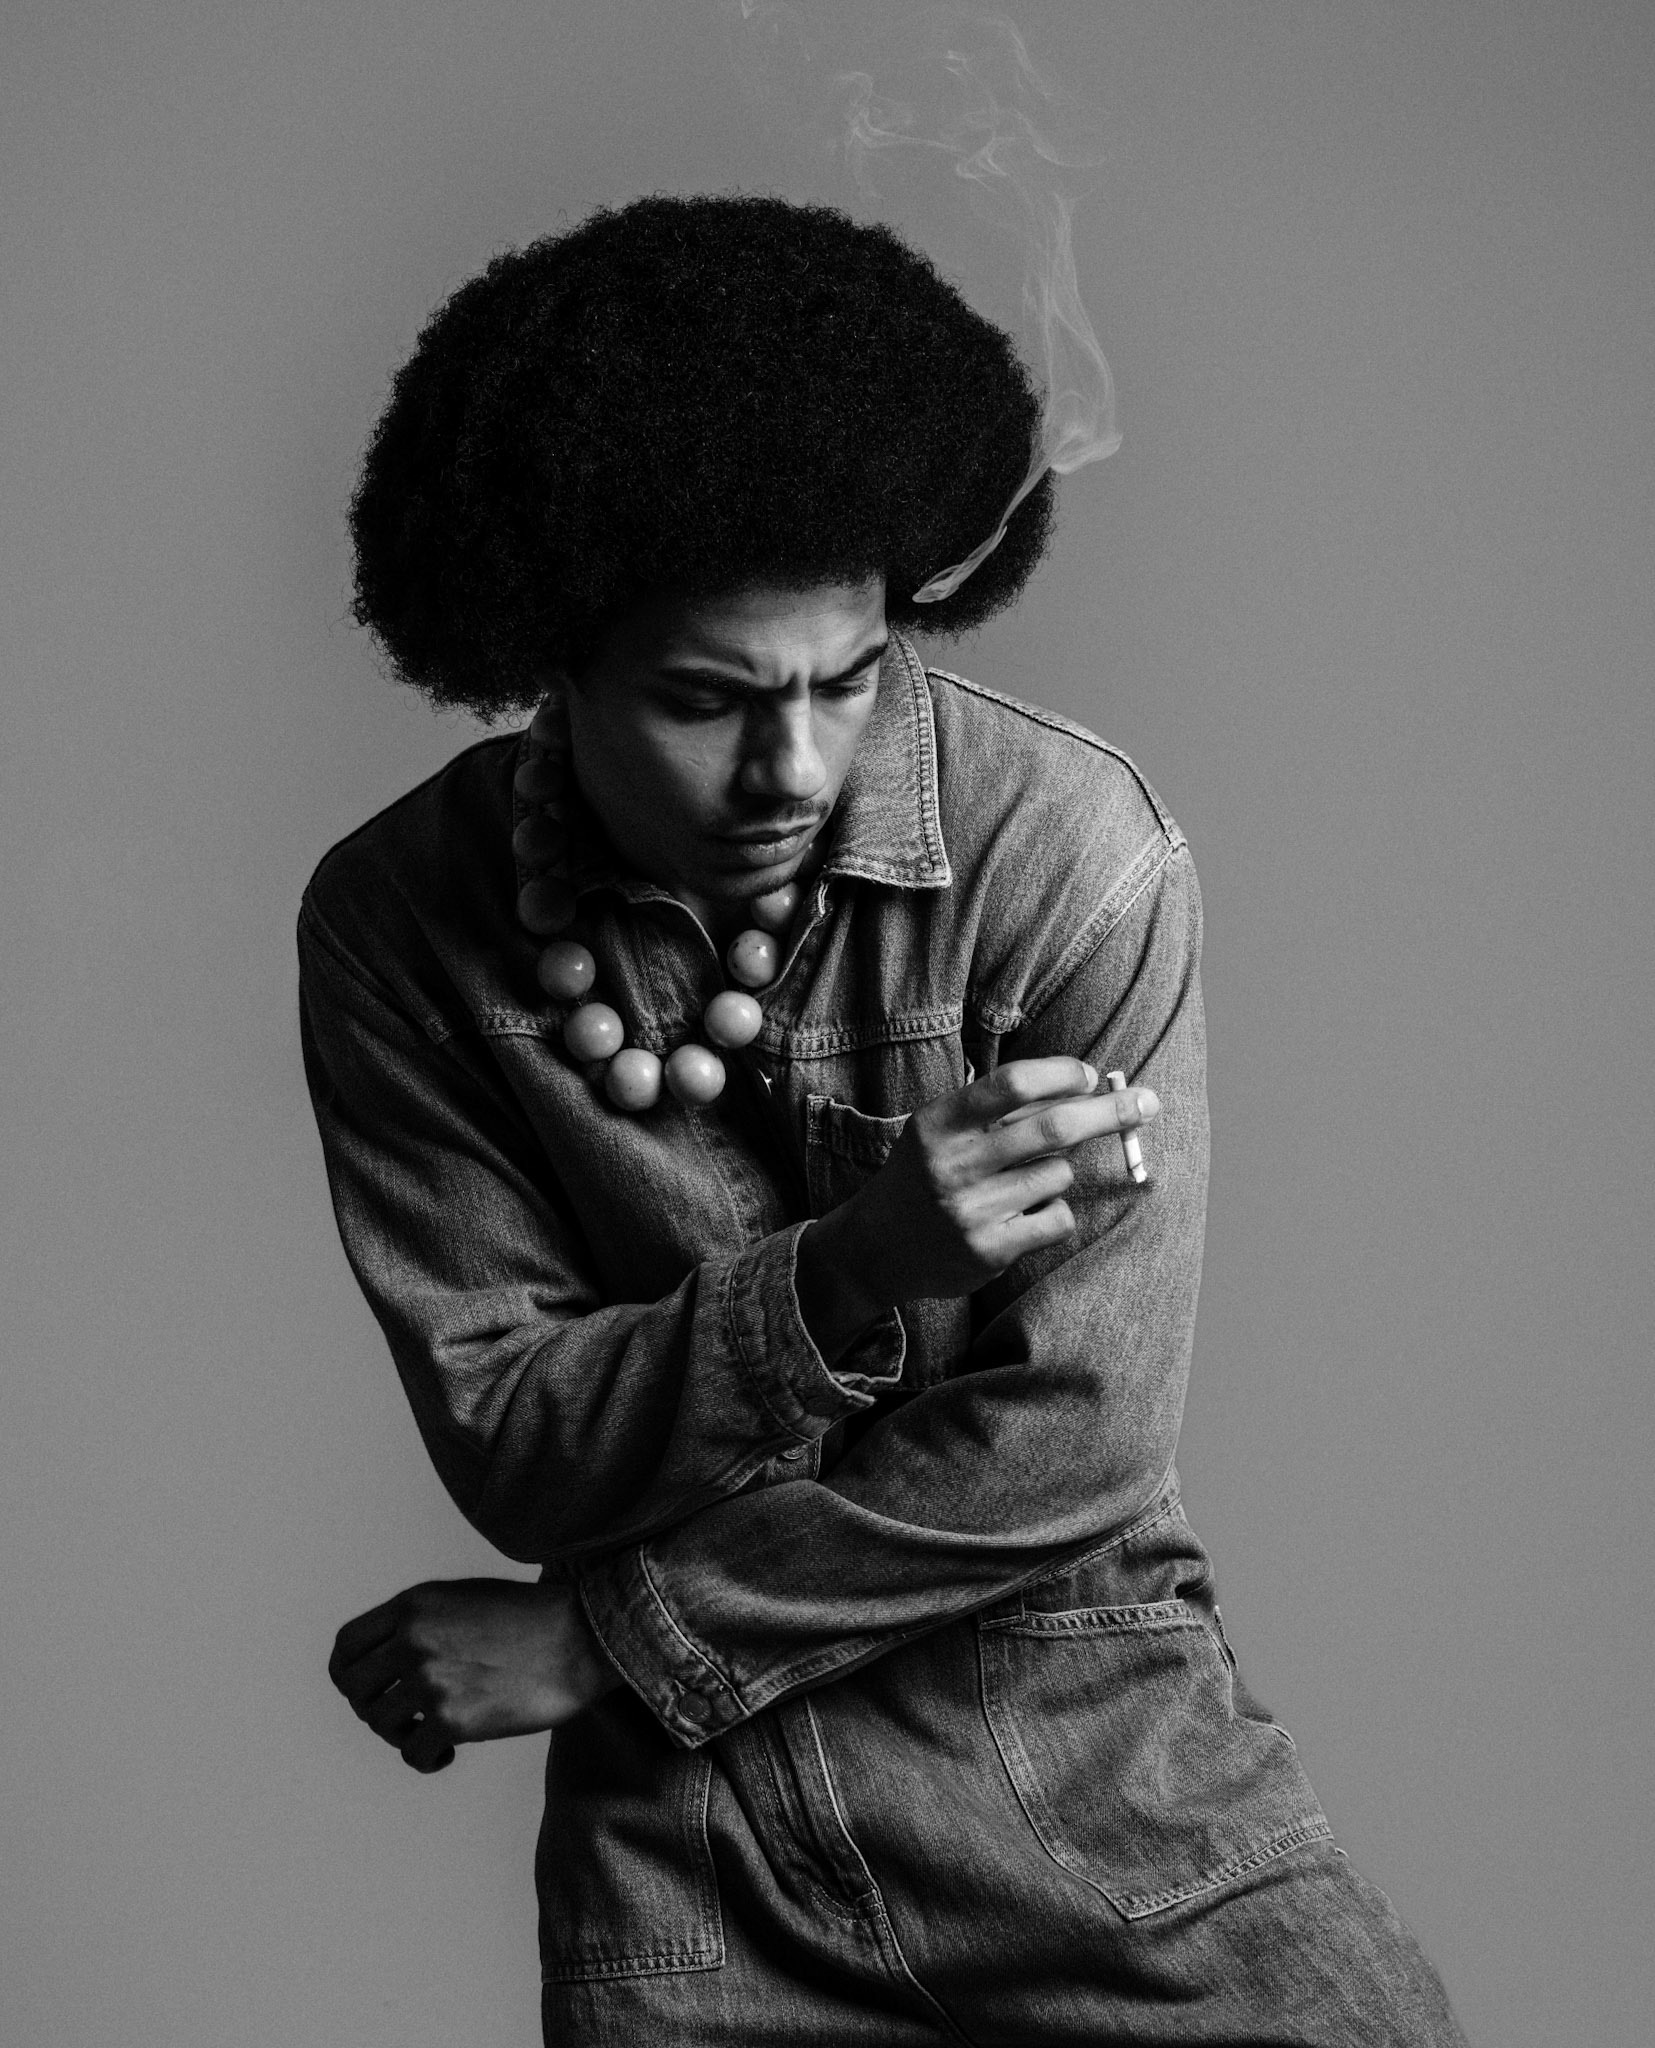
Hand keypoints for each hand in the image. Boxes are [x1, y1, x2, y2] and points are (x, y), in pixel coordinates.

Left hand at [327, 1576, 619, 1773]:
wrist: (583, 1637)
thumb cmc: (532, 1618)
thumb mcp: (465, 1598)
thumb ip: (423, 1621)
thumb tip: (390, 1657)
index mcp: (414, 1604)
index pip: (346, 1645)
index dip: (346, 1675)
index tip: (366, 1691)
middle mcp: (413, 1639)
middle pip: (355, 1689)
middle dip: (373, 1708)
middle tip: (404, 1717)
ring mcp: (430, 1679)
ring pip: (380, 1723)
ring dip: (401, 1735)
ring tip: (430, 1734)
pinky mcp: (453, 1719)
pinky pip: (412, 1754)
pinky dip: (425, 1761)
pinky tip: (447, 1755)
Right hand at [796, 1058, 1158, 1361]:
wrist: (875, 1248)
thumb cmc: (926, 1173)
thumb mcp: (943, 1130)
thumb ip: (1000, 1111)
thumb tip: (1087, 1086)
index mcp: (938, 1123)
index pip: (1012, 1084)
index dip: (1061, 1074)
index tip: (1090, 1075)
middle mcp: (951, 1164)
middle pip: (1053, 1127)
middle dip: (1109, 1111)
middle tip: (1146, 1102)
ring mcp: (970, 1211)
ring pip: (1058, 1174)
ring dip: (1058, 1171)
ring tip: (1022, 1181)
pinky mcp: (988, 1250)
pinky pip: (1057, 1217)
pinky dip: (1054, 1210)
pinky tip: (1022, 1213)